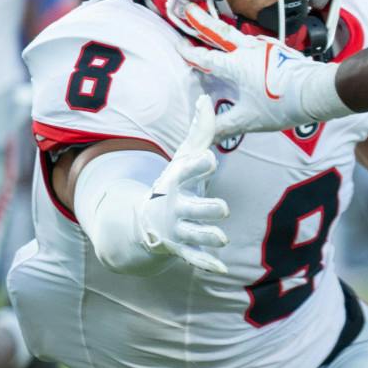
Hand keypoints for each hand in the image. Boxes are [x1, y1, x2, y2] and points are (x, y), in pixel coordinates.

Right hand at [139, 98, 231, 274]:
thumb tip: (205, 98)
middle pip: (192, 207)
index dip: (197, 165)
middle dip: (206, 208)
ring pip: (195, 234)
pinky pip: (194, 257)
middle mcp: (174, 206)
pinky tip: (223, 269)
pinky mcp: (181, 248)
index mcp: (175, 181)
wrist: (144, 221)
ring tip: (222, 237)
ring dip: (208, 236)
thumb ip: (199, 132)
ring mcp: (176, 229)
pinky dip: (207, 263)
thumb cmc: (173, 184)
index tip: (210, 159)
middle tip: (222, 208)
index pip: (185, 171)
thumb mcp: (183, 158)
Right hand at [176, 2, 346, 138]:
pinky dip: (245, 40)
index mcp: (236, 66)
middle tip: (188, 9)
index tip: (179, 46)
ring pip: (238, 35)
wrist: (318, 91)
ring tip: (214, 24)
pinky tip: (248, 44)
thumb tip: (206, 136)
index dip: (190, 53)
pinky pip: (257, 42)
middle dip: (201, 21)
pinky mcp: (281, 51)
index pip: (206, 58)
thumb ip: (225, 126)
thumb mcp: (249, 119)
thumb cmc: (283, 103)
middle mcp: (248, 51)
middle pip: (220, 33)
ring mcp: (266, 48)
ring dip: (223, 29)